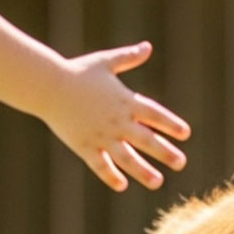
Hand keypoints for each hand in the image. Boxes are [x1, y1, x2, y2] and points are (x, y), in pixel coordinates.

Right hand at [43, 41, 190, 191]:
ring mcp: (101, 135)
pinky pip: (100, 164)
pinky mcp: (84, 145)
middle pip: (146, 139)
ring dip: (143, 171)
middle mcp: (117, 120)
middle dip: (165, 152)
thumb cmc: (77, 71)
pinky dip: (110, 175)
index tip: (185, 134)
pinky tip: (122, 186)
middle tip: (181, 163)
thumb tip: (147, 47)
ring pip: (126, 157)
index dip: (170, 124)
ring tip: (158, 182)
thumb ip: (128, 57)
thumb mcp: (105, 62)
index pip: (154, 114)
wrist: (48, 85)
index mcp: (125, 100)